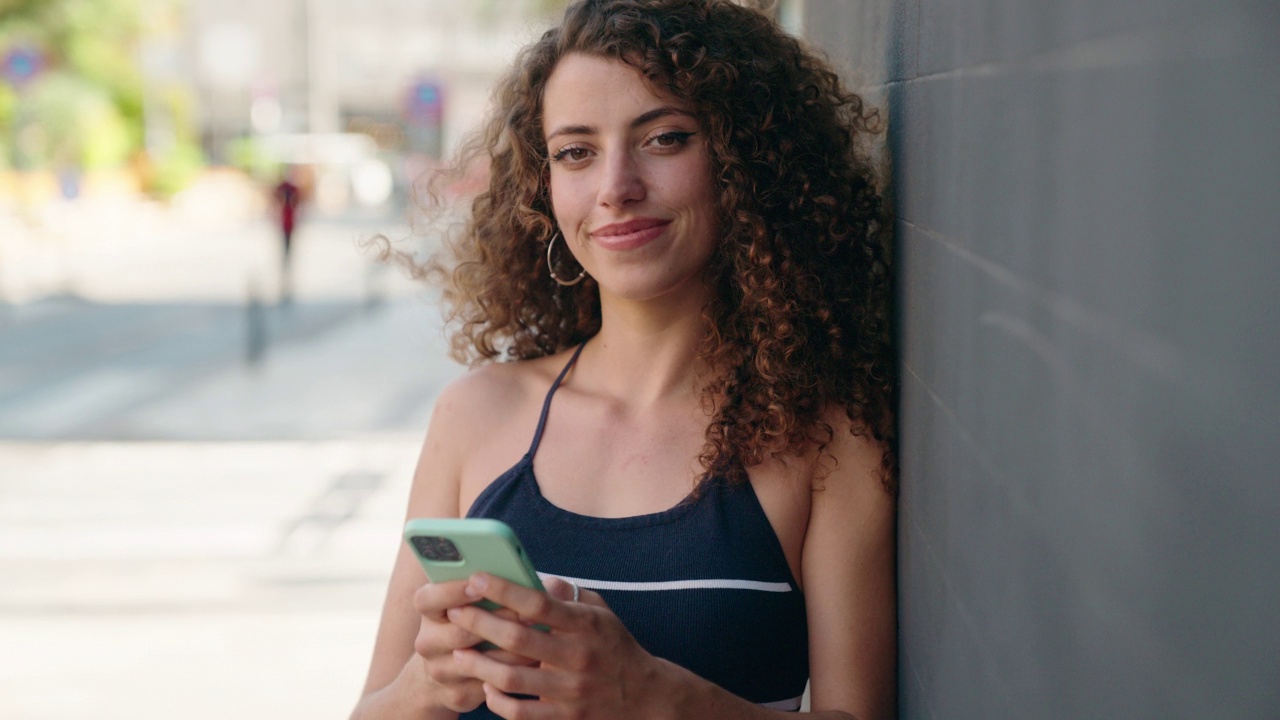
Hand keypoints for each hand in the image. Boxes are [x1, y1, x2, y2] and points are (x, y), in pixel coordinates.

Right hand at [411, 579, 537, 712]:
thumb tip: (539, 579)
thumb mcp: (470, 602)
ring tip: (538, 634)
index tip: (478, 583)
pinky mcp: (457, 694)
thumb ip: (494, 585)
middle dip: (497, 620)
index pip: (428, 599)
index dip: (451, 591)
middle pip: (459, 632)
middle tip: (528, 611)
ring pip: (478, 661)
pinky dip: (513, 669)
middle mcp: (427, 642)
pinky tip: (534, 658)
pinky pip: (489, 682)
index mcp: (428, 612)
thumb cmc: (469, 623)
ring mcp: (439, 671)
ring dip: (511, 648)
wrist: (446, 673)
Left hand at [447, 574, 669, 718]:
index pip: (538, 603)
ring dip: (477, 664)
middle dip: (479, 623)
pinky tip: (486, 686)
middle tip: (454, 613)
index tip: (476, 578)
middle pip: (517, 638)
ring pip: (510, 678)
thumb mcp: (600, 612)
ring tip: (457, 651)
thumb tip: (531, 576)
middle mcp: (578, 657)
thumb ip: (566, 594)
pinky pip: (519, 713)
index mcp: (586, 625)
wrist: (644, 697)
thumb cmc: (614, 646)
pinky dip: (496, 701)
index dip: (504, 590)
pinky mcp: (564, 718)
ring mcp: (570, 691)